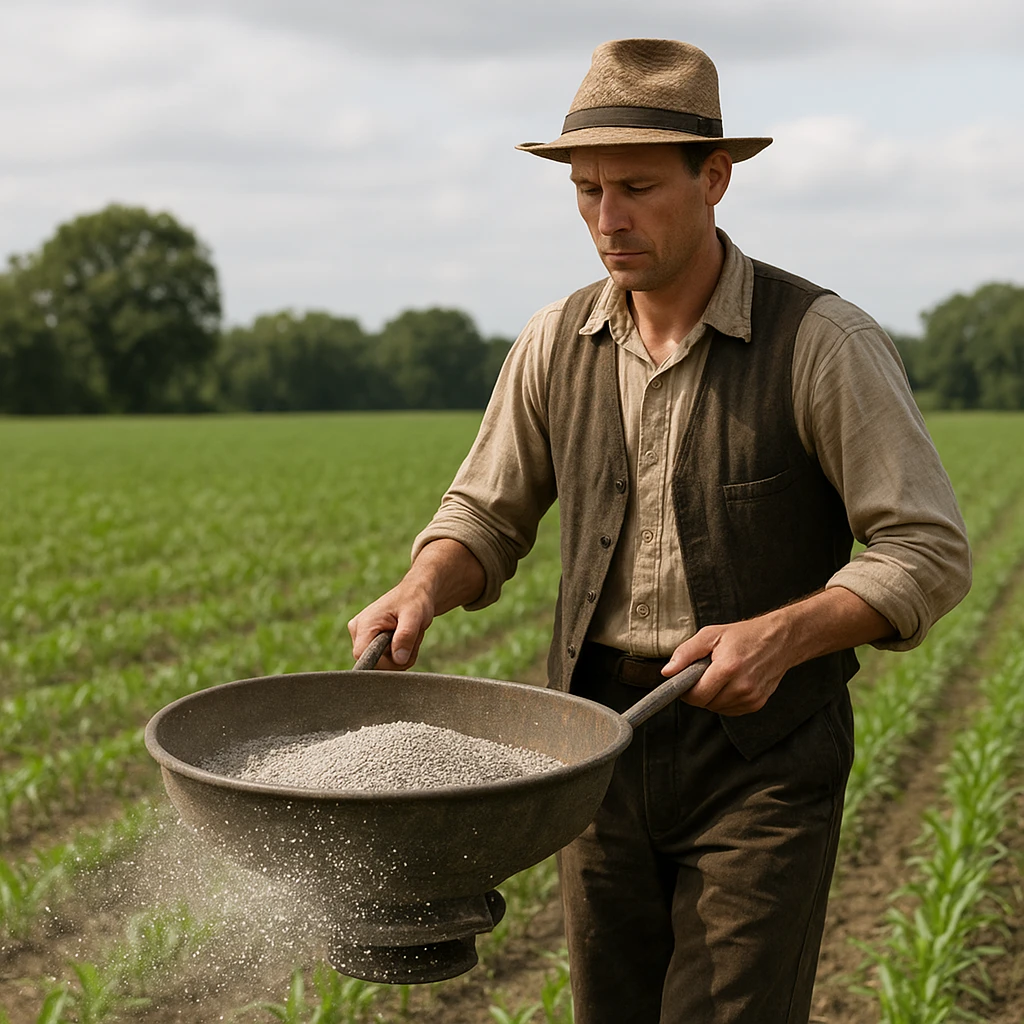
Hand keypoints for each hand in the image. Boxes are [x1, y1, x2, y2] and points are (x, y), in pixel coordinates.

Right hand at [347, 539, 485, 670]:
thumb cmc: (414, 601)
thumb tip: (399, 659)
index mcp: (364, 624)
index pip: (363, 657)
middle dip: (398, 657)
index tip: (404, 653)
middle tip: (412, 638)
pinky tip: (404, 639)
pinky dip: (399, 654)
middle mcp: (357, 632)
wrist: (417, 594)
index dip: (384, 662)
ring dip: (401, 655)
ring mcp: (362, 637)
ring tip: (409, 636)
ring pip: (382, 664)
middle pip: (374, 664)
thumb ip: (405, 636)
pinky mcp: (370, 642)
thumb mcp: (414, 616)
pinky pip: (385, 661)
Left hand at [660, 588, 895, 714]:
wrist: (780, 640)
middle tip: (703, 674)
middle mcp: (742, 686)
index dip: (685, 691)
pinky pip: (730, 710)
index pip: (697, 695)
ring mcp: (751, 697)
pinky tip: (730, 684)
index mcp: (728, 668)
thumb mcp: (711, 635)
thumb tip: (667, 672)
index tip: (684, 681)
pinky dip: (724, 701)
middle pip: (706, 704)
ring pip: (717, 709)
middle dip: (698, 692)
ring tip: (719, 676)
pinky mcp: (757, 703)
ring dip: (712, 697)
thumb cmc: (744, 635)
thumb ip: (686, 653)